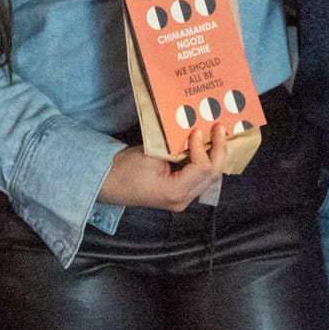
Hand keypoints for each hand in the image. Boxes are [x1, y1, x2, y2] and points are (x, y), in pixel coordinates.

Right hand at [94, 127, 229, 210]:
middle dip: (219, 151)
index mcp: (176, 192)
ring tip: (218, 136)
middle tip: (220, 129)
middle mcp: (183, 199)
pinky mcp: (179, 193)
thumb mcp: (152, 155)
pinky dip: (204, 160)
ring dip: (214, 156)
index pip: (203, 169)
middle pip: (212, 175)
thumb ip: (176, 148)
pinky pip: (199, 177)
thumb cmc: (124, 169)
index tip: (197, 131)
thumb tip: (195, 135)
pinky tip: (206, 146)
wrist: (108, 183)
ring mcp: (182, 199)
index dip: (203, 148)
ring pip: (209, 177)